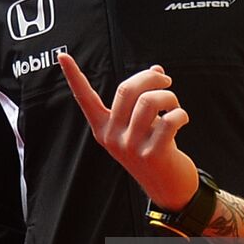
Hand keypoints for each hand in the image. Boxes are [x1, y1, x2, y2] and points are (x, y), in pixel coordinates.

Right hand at [58, 53, 198, 210]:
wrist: (168, 188)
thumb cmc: (154, 149)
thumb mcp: (144, 122)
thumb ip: (145, 96)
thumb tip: (157, 69)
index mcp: (103, 127)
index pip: (84, 98)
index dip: (73, 76)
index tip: (61, 56)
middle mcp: (112, 137)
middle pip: (127, 89)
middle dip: (151, 78)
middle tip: (166, 81)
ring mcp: (130, 147)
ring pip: (149, 102)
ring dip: (169, 96)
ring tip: (174, 105)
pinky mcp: (152, 154)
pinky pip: (169, 120)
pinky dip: (180, 114)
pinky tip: (182, 119)